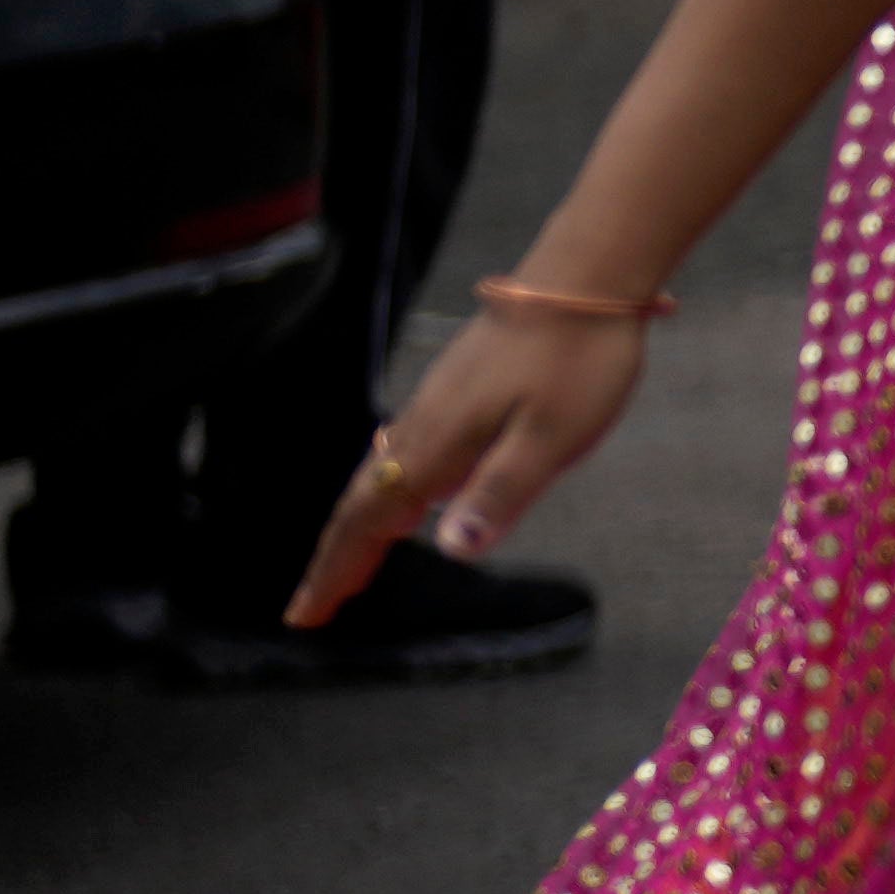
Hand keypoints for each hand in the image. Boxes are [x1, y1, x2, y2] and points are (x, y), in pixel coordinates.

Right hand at [292, 295, 648, 621]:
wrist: (587, 279)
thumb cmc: (578, 361)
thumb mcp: (552, 438)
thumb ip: (501, 493)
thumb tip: (452, 548)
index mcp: (440, 444)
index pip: (370, 519)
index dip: (337, 568)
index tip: (307, 613)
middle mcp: (425, 424)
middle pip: (364, 501)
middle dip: (336, 556)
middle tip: (313, 605)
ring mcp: (438, 403)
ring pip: (382, 475)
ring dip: (361, 526)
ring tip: (352, 567)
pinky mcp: (458, 388)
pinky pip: (405, 452)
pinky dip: (391, 490)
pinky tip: (407, 501)